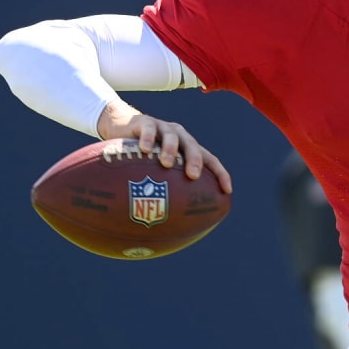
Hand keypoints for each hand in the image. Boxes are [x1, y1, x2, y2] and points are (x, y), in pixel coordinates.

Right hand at [96, 101, 232, 193]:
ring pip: (172, 136)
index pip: (210, 160)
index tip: (226, 191)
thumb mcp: (156, 170)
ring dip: (170, 149)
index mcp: (189, 148)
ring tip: (166, 163)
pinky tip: (144, 149)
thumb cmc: (143, 157)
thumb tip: (166, 225)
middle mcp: (180, 136)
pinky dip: (146, 138)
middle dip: (195, 161)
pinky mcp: (144, 122)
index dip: (220, 174)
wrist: (122, 128)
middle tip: (192, 176)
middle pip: (193, 146)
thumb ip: (164, 189)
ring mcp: (163, 127)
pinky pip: (147, 129)